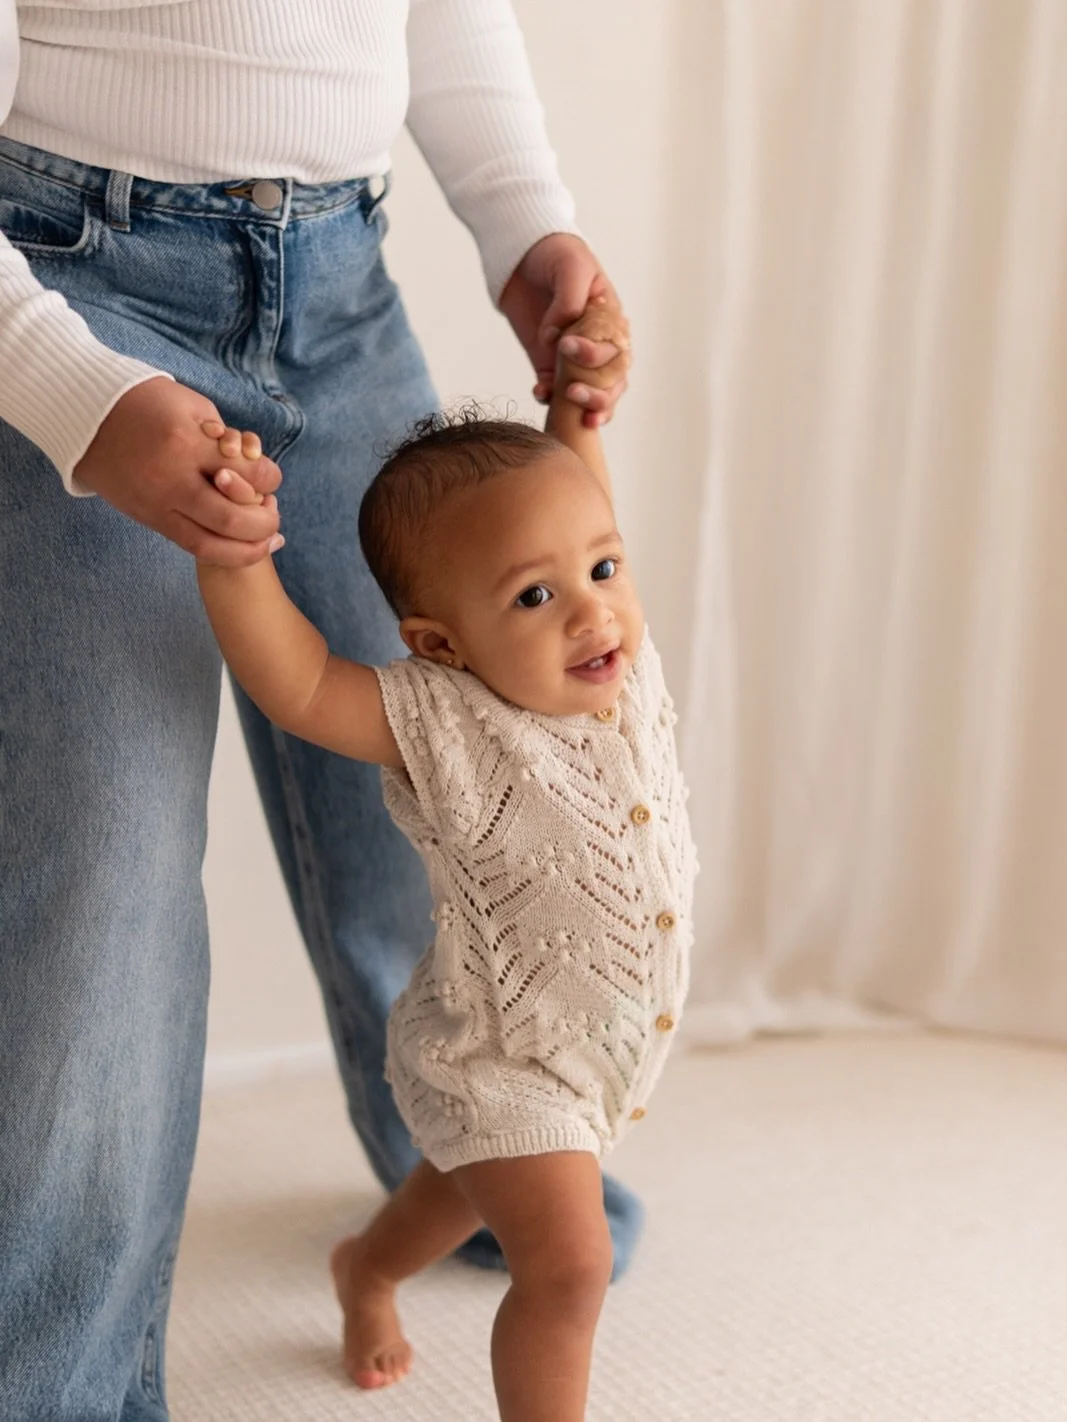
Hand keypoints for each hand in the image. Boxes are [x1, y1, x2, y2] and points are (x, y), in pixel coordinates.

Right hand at [72, 378, 281, 565]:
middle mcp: (171, 480)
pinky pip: (190, 544)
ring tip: (267, 543)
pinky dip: (220, 550)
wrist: (85, 415)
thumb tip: (252, 463)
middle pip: (231, 519)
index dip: (270, 479)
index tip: (272, 476)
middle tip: (274, 516)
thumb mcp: (190, 404)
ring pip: (209, 544)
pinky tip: (240, 547)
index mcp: (186, 443)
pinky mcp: (148, 518)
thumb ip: (222, 436)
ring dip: (246, 550)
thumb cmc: (143, 400)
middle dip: (264, 523)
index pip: (246, 474)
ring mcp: (157, 504)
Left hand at [498, 234, 630, 426]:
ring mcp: (575, 360)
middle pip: (613, 382)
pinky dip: (549, 399)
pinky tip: (539, 393)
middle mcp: (600, 345)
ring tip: (570, 409)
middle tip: (574, 393)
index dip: (596, 356)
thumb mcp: (571, 268)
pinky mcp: (549, 366)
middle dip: (599, 395)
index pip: (617, 351)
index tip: (566, 344)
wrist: (522, 257)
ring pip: (592, 394)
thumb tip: (555, 339)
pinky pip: (555, 392)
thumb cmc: (557, 256)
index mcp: (612, 322)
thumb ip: (570, 302)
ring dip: (584, 406)